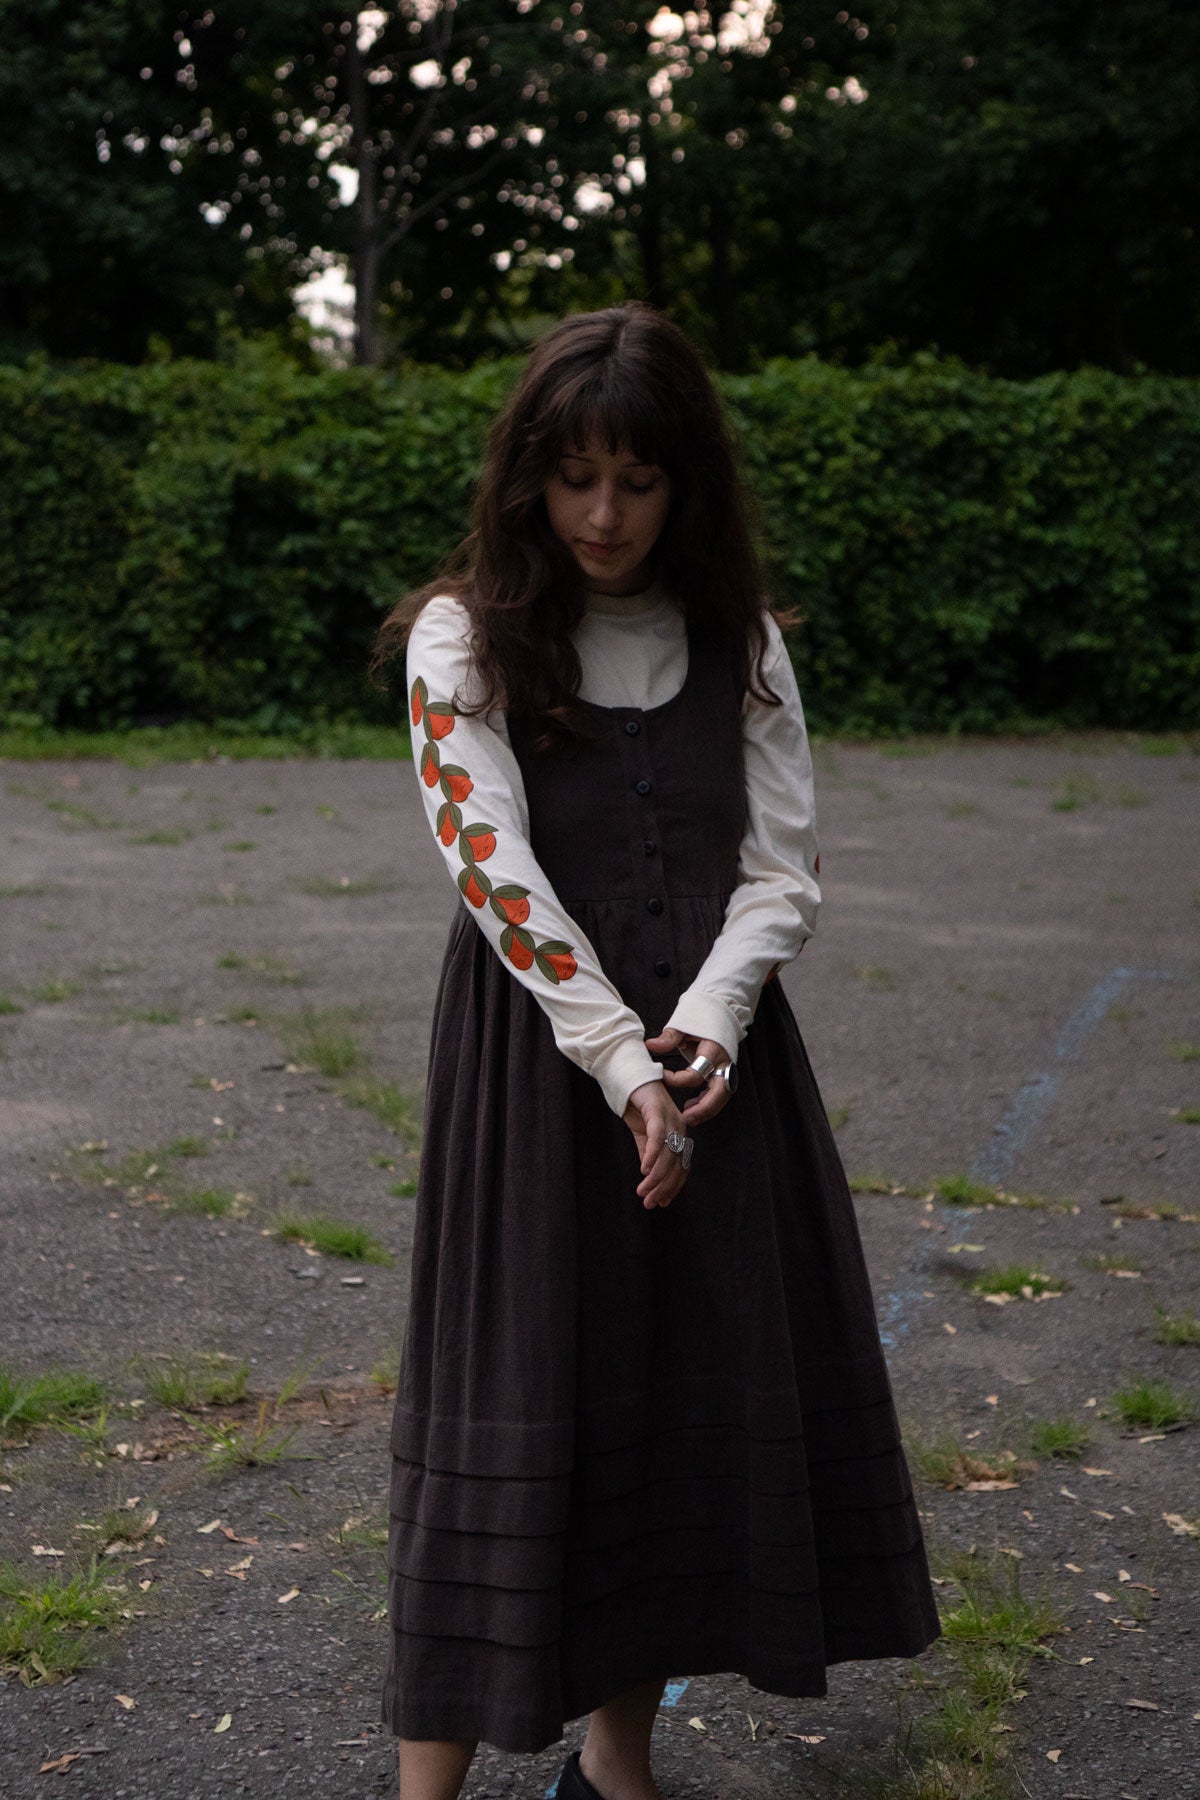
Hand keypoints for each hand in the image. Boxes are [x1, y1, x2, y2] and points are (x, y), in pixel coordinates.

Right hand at [622, 1079, 691, 1209]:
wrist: (626, 1076)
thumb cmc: (636, 1103)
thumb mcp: (642, 1134)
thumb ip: (648, 1153)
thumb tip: (649, 1175)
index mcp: (678, 1133)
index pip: (681, 1166)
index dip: (673, 1186)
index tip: (661, 1203)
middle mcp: (679, 1126)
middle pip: (677, 1164)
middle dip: (663, 1187)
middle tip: (649, 1204)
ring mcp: (670, 1117)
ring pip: (668, 1155)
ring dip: (656, 1177)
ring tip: (643, 1191)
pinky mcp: (657, 1110)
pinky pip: (659, 1137)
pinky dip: (653, 1156)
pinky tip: (644, 1169)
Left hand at [644, 1026, 733, 1127]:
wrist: (720, 1016)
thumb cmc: (701, 1020)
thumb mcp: (684, 1025)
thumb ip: (670, 1037)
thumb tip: (650, 1045)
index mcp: (714, 1050)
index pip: (697, 1073)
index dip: (678, 1079)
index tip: (662, 1076)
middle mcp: (724, 1063)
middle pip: (719, 1092)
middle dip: (704, 1108)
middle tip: (685, 1117)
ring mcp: (727, 1070)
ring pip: (721, 1097)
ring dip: (706, 1110)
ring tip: (687, 1118)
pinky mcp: (725, 1075)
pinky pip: (719, 1095)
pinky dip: (707, 1104)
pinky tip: (691, 1108)